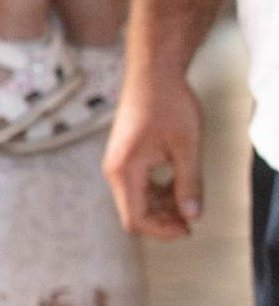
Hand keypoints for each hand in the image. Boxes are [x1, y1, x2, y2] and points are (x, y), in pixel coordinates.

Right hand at [103, 59, 204, 237]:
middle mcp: (114, 171)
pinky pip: (136, 187)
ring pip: (135, 201)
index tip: (188, 229)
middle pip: (133, 213)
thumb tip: (191, 215)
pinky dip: (156, 193)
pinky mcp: (123, 158)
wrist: (152, 75)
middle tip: (192, 218)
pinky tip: (176, 185)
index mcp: (124, 170)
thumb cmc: (168, 104)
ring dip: (161, 207)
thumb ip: (189, 183)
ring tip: (188, 199)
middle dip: (163, 221)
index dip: (162, 231)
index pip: (136, 218)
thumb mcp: (186, 147)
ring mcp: (117, 165)